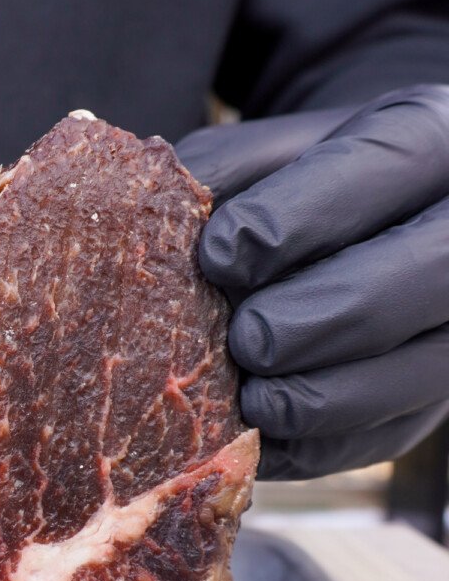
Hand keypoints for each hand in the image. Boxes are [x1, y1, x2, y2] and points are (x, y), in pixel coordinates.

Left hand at [176, 85, 448, 480]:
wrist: (352, 221)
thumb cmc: (286, 183)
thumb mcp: (253, 156)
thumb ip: (216, 176)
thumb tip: (159, 221)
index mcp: (424, 136)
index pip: (379, 167)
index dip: (297, 218)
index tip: (218, 256)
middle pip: (431, 273)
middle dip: (327, 315)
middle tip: (246, 340)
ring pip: (427, 367)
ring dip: (330, 396)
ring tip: (253, 400)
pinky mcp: (431, 397)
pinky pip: (389, 432)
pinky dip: (322, 444)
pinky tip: (263, 436)